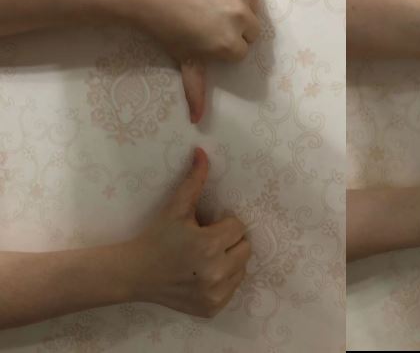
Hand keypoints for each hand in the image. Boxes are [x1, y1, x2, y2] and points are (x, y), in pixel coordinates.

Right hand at [126, 147, 250, 317]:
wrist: (133, 274)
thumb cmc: (157, 237)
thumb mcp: (176, 208)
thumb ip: (194, 180)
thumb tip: (202, 152)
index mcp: (208, 245)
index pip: (238, 227)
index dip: (223, 224)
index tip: (206, 227)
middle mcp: (215, 272)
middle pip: (245, 248)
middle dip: (229, 241)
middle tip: (207, 241)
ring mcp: (214, 294)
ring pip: (242, 268)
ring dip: (229, 260)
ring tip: (205, 258)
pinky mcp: (212, 308)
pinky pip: (233, 288)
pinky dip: (224, 280)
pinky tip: (203, 274)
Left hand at [134, 0, 260, 122]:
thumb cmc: (164, 29)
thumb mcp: (186, 60)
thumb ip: (197, 90)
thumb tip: (197, 121)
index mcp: (231, 44)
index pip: (244, 47)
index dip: (227, 42)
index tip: (207, 35)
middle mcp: (241, 16)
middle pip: (252, 25)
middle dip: (235, 24)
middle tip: (208, 17)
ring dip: (237, 0)